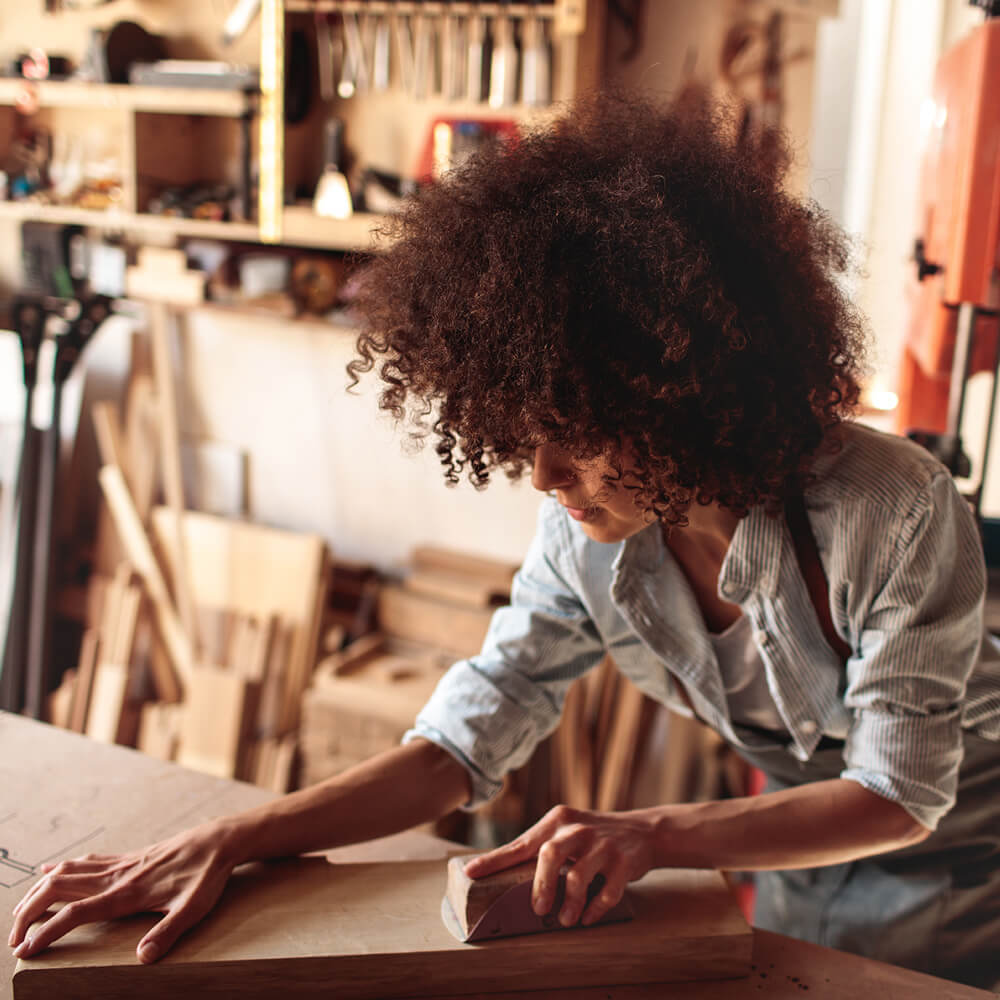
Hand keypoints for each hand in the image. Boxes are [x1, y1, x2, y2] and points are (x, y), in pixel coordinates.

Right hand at [8, 820, 236, 963]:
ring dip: (38, 891)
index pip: (74, 913)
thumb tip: (143, 958)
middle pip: (57, 888)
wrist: (217, 840)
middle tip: (13, 939)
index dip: (45, 932)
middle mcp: (117, 876)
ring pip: (66, 872)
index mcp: (127, 894)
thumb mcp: (193, 909)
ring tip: (19, 913)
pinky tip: (48, 871)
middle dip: (28, 912)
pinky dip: (60, 868)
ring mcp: (120, 864)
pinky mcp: (127, 857)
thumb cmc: (207, 876)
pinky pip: (86, 861)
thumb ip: (168, 933)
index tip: (24, 950)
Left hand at [463, 804, 657, 927]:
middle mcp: (578, 829)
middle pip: (550, 854)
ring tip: (564, 919)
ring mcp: (603, 845)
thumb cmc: (592, 836)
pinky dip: (595, 909)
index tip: (471, 874)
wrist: (642, 831)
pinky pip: (608, 891)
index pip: (521, 843)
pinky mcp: (624, 862)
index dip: (495, 860)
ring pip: (579, 876)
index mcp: (558, 820)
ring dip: (569, 903)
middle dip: (540, 885)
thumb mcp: (567, 830)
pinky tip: (587, 918)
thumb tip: (503, 877)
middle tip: (537, 909)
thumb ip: (543, 847)